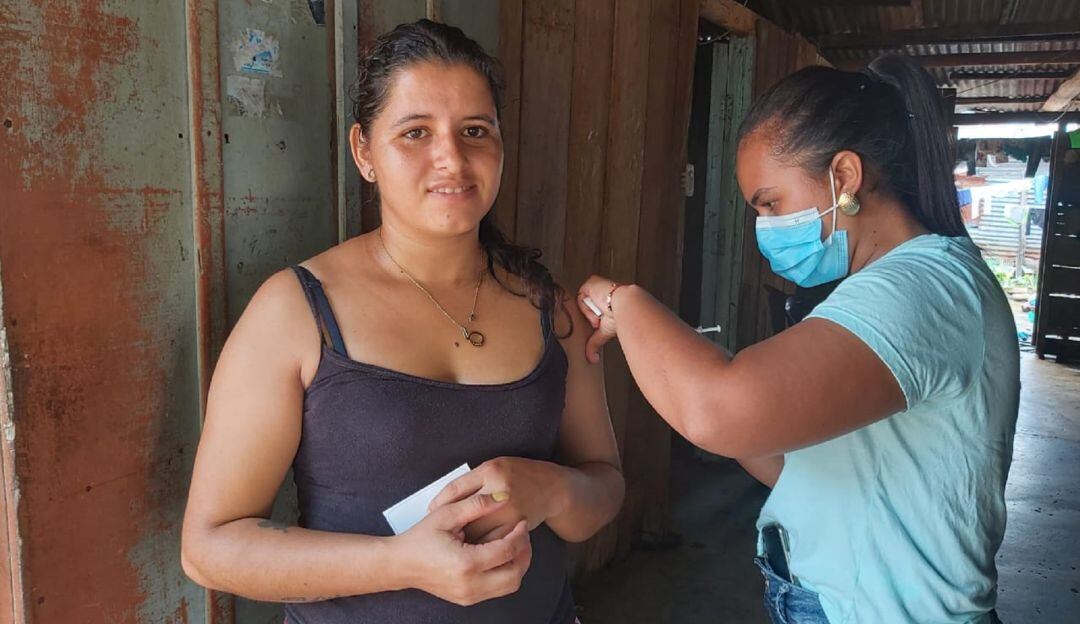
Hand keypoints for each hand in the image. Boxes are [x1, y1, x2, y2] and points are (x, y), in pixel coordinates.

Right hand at [395, 493, 531, 605]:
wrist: (400, 564)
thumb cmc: (420, 538)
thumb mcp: (446, 514)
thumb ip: (476, 504)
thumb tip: (502, 497)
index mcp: (466, 563)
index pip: (507, 551)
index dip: (519, 535)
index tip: (521, 522)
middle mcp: (470, 584)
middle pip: (515, 574)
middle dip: (525, 553)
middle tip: (523, 535)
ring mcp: (469, 595)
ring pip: (510, 585)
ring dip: (518, 565)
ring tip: (514, 545)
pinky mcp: (468, 599)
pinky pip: (498, 590)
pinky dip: (506, 573)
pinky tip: (501, 556)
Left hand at [429, 458, 564, 543]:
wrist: (552, 488)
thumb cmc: (518, 476)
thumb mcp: (492, 469)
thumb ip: (469, 484)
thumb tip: (439, 504)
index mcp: (491, 471)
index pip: (456, 489)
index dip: (440, 503)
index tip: (430, 512)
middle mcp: (501, 490)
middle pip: (465, 513)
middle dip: (451, 525)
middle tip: (439, 532)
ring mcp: (510, 510)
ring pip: (478, 531)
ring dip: (464, 539)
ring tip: (453, 543)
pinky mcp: (517, 526)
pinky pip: (492, 541)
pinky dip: (480, 546)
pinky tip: (473, 548)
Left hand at [576, 275, 621, 363]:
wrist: (627, 307)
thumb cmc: (622, 317)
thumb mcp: (603, 331)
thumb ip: (594, 343)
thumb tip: (592, 359)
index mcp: (604, 301)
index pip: (590, 309)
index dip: (592, 318)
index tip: (598, 324)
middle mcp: (600, 292)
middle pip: (584, 305)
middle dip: (591, 316)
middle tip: (600, 320)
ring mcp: (596, 286)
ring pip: (582, 301)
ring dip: (590, 312)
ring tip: (601, 315)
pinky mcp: (592, 282)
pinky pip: (581, 295)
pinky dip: (587, 305)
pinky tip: (598, 308)